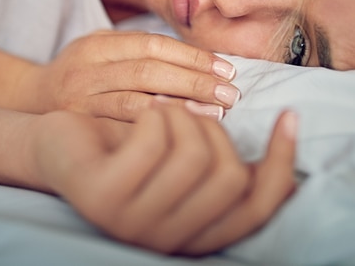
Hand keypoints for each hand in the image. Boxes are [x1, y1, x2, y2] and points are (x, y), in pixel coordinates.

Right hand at [17, 30, 239, 120]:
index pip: (151, 45)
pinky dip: (157, 129)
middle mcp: (86, 70)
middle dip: (194, 81)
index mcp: (96, 44)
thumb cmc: (80, 73)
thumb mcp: (101, 49)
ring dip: (182, 107)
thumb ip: (139, 50)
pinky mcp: (80, 128)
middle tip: (231, 93)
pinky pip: (123, 129)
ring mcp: (80, 102)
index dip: (192, 56)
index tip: (225, 68)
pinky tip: (183, 132)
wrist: (28, 101)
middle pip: (148, 71)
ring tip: (217, 113)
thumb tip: (201, 59)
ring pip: (136, 101)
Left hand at [36, 107, 297, 254]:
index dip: (281, 162)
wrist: (63, 144)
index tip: (289, 116)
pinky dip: (155, 113)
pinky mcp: (101, 200)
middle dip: (213, 129)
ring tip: (159, 112)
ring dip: (181, 116)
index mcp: (194, 234)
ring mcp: (132, 226)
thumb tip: (292, 152)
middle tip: (185, 114)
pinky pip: (154, 140)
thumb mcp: (186, 156)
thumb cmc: (131, 145)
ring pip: (195, 155)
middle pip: (231, 177)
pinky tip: (140, 115)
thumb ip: (227, 164)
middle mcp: (167, 241)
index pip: (259, 209)